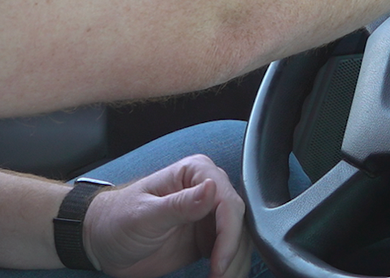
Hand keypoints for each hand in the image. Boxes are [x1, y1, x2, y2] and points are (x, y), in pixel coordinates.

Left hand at [83, 155, 249, 277]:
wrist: (101, 243)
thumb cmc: (116, 221)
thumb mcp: (145, 215)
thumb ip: (179, 204)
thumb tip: (212, 189)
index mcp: (196, 173)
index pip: (227, 202)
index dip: (229, 233)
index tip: (220, 261)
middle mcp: (208, 190)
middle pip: (238, 221)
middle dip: (233, 252)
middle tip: (221, 276)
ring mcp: (209, 214)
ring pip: (238, 238)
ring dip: (234, 262)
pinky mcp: (208, 236)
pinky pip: (228, 251)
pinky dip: (229, 267)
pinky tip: (218, 277)